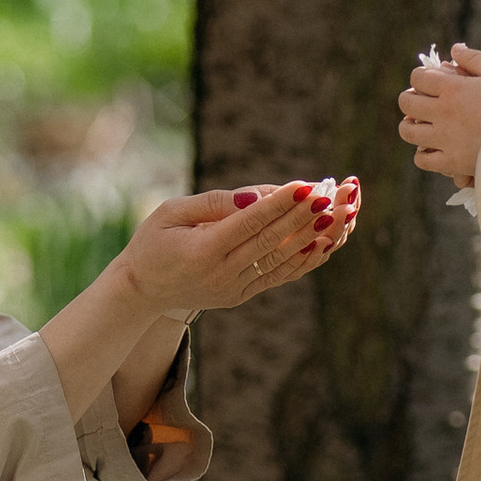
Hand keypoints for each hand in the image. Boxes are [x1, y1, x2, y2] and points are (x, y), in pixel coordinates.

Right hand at [119, 177, 361, 316]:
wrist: (142, 291)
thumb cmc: (152, 242)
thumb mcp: (169, 213)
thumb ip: (211, 203)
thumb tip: (254, 197)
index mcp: (201, 251)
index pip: (249, 223)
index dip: (280, 203)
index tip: (306, 185)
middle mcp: (221, 274)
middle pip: (272, 241)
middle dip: (304, 216)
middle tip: (332, 194)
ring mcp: (234, 288)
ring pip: (282, 260)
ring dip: (313, 236)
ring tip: (339, 214)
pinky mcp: (242, 295)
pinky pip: (279, 276)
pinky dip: (304, 260)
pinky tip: (325, 241)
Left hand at [398, 44, 480, 182]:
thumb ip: (474, 60)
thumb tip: (455, 49)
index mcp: (452, 89)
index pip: (418, 78)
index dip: (420, 77)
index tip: (428, 81)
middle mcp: (441, 112)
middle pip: (406, 103)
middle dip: (411, 99)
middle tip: (422, 102)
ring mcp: (443, 138)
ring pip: (408, 131)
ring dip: (411, 126)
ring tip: (422, 125)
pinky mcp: (450, 162)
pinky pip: (422, 159)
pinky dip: (423, 154)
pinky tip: (433, 149)